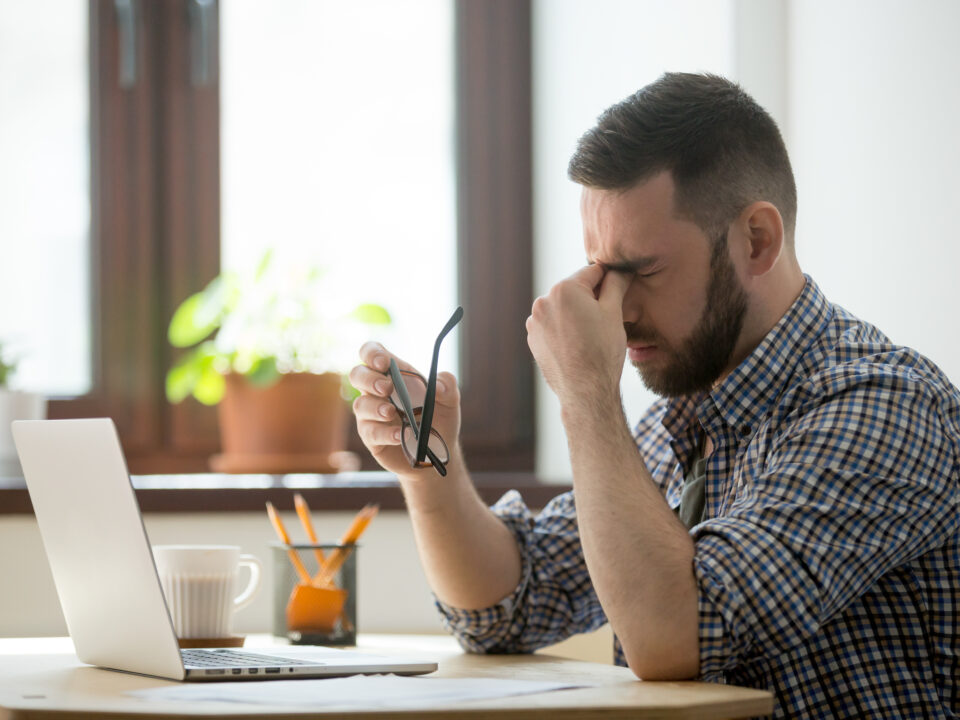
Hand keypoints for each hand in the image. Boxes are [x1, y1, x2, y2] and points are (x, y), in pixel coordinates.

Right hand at [350, 342, 462, 479]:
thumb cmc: (439, 419)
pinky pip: (370, 432)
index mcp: (394, 374)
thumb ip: (448, 386)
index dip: (373, 353)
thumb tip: (438, 385)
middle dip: (369, 378)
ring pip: (360, 405)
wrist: (437, 453)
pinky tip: (399, 435)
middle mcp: (378, 392)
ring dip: (375, 407)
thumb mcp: (450, 401)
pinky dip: (384, 432)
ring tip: (391, 412)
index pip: (372, 353)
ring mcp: (372, 415)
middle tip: (387, 387)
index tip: (384, 363)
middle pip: (357, 375)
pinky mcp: (372, 438)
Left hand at [526, 265, 631, 405]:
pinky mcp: (533, 339)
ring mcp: (534, 322)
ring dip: (576, 314)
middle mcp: (543, 301)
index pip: (592, 272)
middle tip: (605, 320)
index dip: (609, 280)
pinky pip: (552, 325)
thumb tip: (620, 269)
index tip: (618, 290)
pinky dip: (564, 329)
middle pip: (574, 290)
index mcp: (563, 289)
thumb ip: (616, 284)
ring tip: (591, 335)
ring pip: (562, 308)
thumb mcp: (614, 312)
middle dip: (590, 299)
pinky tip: (577, 344)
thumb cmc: (602, 351)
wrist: (585, 391)